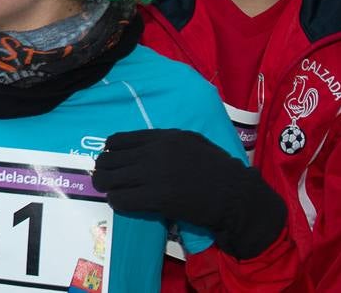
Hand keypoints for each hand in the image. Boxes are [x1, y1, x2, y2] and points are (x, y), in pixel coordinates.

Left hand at [93, 129, 285, 258]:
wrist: (237, 196)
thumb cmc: (218, 170)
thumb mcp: (192, 142)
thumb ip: (165, 142)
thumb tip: (141, 147)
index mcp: (161, 137)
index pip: (117, 140)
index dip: (109, 152)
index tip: (112, 161)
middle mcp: (153, 153)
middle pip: (108, 160)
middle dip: (103, 170)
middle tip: (106, 179)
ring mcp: (154, 175)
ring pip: (109, 179)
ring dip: (106, 187)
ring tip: (111, 192)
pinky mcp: (157, 198)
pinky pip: (122, 199)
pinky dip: (117, 202)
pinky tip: (122, 204)